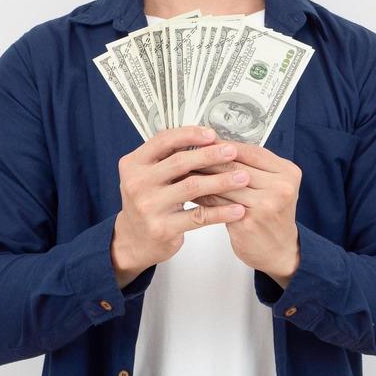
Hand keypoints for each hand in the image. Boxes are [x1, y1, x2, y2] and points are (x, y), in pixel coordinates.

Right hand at [112, 126, 251, 285]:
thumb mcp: (147, 176)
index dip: (189, 134)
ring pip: (192, 187)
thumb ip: (167, 158)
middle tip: (232, 152)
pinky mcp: (163, 228)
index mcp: (133, 164)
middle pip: (180, 162)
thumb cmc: (148, 202)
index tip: (212, 134)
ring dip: (221, 181)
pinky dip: (221, 212)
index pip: (163, 141)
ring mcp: (149, 207)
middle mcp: (137, 183)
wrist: (134, 240)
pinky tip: (237, 209)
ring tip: (242, 177)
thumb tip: (206, 138)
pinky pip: (199, 216)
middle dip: (210, 155)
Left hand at [190, 139, 301, 285]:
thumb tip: (217, 147)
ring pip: (223, 183)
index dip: (225, 146)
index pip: (251, 151)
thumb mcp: (274, 186)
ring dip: (200, 175)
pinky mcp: (247, 222)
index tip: (205, 141)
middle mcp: (280, 187)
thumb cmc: (272, 216)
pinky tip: (189, 191)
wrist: (280, 251)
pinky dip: (201, 195)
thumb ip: (253, 167)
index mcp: (288, 172)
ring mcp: (265, 205)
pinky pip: (217, 202)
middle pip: (236, 165)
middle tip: (186, 152)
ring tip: (183, 170)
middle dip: (208, 158)